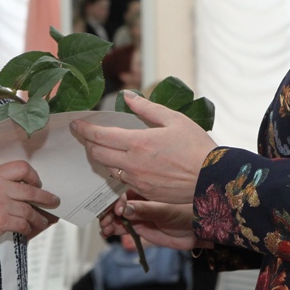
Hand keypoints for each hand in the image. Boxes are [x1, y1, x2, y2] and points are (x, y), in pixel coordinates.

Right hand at [0, 160, 59, 251]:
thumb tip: (22, 184)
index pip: (22, 167)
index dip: (34, 176)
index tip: (37, 184)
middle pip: (31, 190)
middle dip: (46, 198)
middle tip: (54, 202)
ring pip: (29, 210)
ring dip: (39, 217)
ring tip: (43, 220)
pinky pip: (22, 224)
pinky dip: (29, 228)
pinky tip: (29, 230)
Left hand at [71, 92, 217, 203]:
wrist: (213, 179)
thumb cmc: (197, 147)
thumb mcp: (174, 119)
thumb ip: (147, 108)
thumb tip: (128, 97)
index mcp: (138, 142)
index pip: (99, 136)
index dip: (84, 130)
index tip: (76, 124)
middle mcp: (133, 163)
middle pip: (97, 154)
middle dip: (88, 144)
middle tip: (87, 135)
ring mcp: (137, 180)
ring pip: (108, 168)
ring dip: (102, 157)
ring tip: (104, 147)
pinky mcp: (144, 192)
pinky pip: (122, 180)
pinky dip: (118, 170)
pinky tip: (124, 163)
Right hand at [101, 195, 207, 250]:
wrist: (196, 232)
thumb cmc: (186, 214)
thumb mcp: (165, 211)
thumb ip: (145, 210)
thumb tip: (125, 209)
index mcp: (145, 190)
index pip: (124, 192)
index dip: (116, 201)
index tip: (116, 210)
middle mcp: (139, 200)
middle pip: (117, 203)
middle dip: (108, 211)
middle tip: (104, 220)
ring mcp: (138, 214)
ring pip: (117, 216)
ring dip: (108, 221)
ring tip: (105, 229)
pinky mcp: (139, 227)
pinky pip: (122, 227)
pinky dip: (113, 229)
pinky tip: (107, 232)